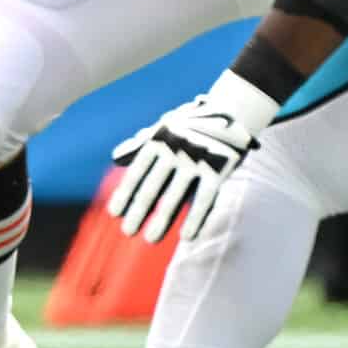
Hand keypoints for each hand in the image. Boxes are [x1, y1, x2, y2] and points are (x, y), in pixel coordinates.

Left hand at [109, 75, 276, 242]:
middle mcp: (173, 152)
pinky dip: (195, 219)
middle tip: (127, 231)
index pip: (136, 173)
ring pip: (174, 197)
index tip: (114, 214)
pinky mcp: (218, 170)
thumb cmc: (191, 122)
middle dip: (138, 212)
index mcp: (157, 141)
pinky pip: (204, 200)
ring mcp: (195, 162)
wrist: (233, 109)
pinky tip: (187, 236)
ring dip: (161, 220)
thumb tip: (115, 157)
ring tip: (150, 238)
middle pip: (151, 188)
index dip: (125, 194)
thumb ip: (139, 142)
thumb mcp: (162, 126)